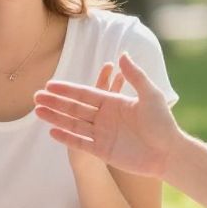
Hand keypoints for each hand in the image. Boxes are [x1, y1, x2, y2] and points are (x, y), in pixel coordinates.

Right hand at [35, 53, 180, 177]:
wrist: (169, 153)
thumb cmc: (163, 123)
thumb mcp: (151, 95)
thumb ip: (136, 76)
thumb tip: (122, 54)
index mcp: (113, 103)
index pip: (85, 94)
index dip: (67, 89)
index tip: (50, 84)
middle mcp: (105, 117)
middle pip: (74, 108)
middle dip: (55, 102)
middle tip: (36, 96)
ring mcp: (102, 134)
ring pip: (73, 124)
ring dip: (55, 118)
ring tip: (38, 111)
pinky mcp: (103, 151)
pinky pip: (80, 142)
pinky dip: (66, 137)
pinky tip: (52, 131)